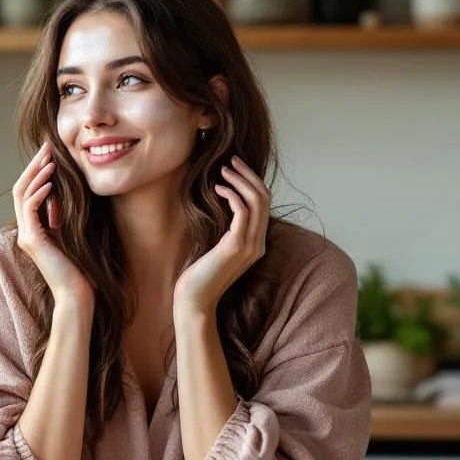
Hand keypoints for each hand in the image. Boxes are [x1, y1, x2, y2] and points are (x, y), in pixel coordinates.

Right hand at [13, 143, 92, 307]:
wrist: (77, 293)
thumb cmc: (79, 267)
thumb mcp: (70, 233)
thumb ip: (61, 215)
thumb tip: (61, 193)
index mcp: (33, 229)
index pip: (28, 192)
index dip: (37, 171)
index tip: (50, 154)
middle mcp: (26, 231)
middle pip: (21, 188)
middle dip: (34, 166)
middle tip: (46, 147)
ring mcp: (26, 235)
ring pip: (22, 195)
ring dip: (36, 174)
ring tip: (49, 160)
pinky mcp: (32, 240)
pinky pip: (30, 209)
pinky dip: (39, 193)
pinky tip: (51, 183)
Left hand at [174, 156, 270, 314]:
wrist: (195, 299)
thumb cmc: (200, 273)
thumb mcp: (218, 246)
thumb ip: (228, 229)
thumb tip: (226, 203)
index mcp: (257, 243)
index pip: (265, 204)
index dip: (252, 182)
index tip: (235, 168)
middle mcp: (259, 244)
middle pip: (264, 198)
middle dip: (249, 174)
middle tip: (231, 160)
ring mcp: (250, 246)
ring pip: (257, 201)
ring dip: (240, 180)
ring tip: (223, 170)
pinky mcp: (236, 246)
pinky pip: (242, 211)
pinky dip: (232, 194)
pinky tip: (218, 188)